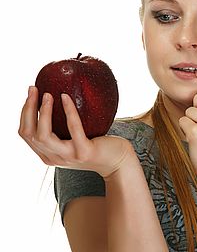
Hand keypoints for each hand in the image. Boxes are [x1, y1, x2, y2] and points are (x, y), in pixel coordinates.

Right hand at [18, 86, 133, 178]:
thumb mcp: (71, 139)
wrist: (117, 162)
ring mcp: (68, 157)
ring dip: (43, 112)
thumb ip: (59, 129)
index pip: (26, 134)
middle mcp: (54, 158)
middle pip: (29, 134)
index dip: (24, 113)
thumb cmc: (95, 145)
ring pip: (43, 136)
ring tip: (48, 94)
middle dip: (28, 109)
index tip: (30, 94)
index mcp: (47, 154)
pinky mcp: (84, 152)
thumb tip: (50, 97)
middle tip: (33, 89)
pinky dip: (68, 111)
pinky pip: (73, 129)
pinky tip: (66, 97)